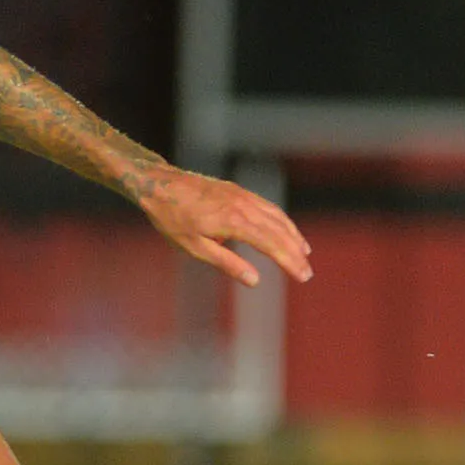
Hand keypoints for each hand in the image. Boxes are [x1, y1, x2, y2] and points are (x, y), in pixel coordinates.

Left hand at [135, 168, 313, 286]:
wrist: (158, 183)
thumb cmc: (171, 218)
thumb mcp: (194, 247)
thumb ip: (226, 263)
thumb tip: (255, 280)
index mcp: (235, 222)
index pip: (272, 245)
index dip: (289, 261)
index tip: (303, 276)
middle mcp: (244, 206)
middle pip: (279, 231)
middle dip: (296, 253)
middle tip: (307, 272)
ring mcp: (242, 195)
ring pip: (277, 216)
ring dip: (293, 235)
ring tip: (303, 252)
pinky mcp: (237, 190)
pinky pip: (267, 206)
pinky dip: (281, 220)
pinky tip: (283, 229)